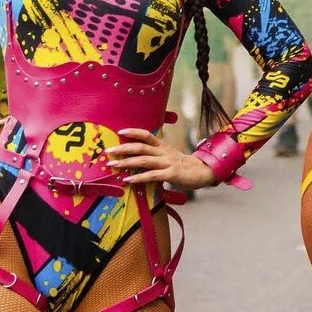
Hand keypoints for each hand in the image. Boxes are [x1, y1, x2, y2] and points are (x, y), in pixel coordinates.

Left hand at [105, 126, 220, 191]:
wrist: (203, 172)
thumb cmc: (183, 165)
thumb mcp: (169, 156)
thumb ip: (155, 155)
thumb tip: (138, 156)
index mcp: (162, 146)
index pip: (146, 135)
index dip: (133, 132)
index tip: (119, 131)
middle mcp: (163, 152)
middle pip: (140, 147)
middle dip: (123, 148)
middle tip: (108, 151)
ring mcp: (167, 163)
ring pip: (143, 161)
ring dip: (126, 162)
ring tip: (113, 165)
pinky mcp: (171, 174)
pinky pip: (151, 176)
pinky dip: (138, 177)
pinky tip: (127, 179)